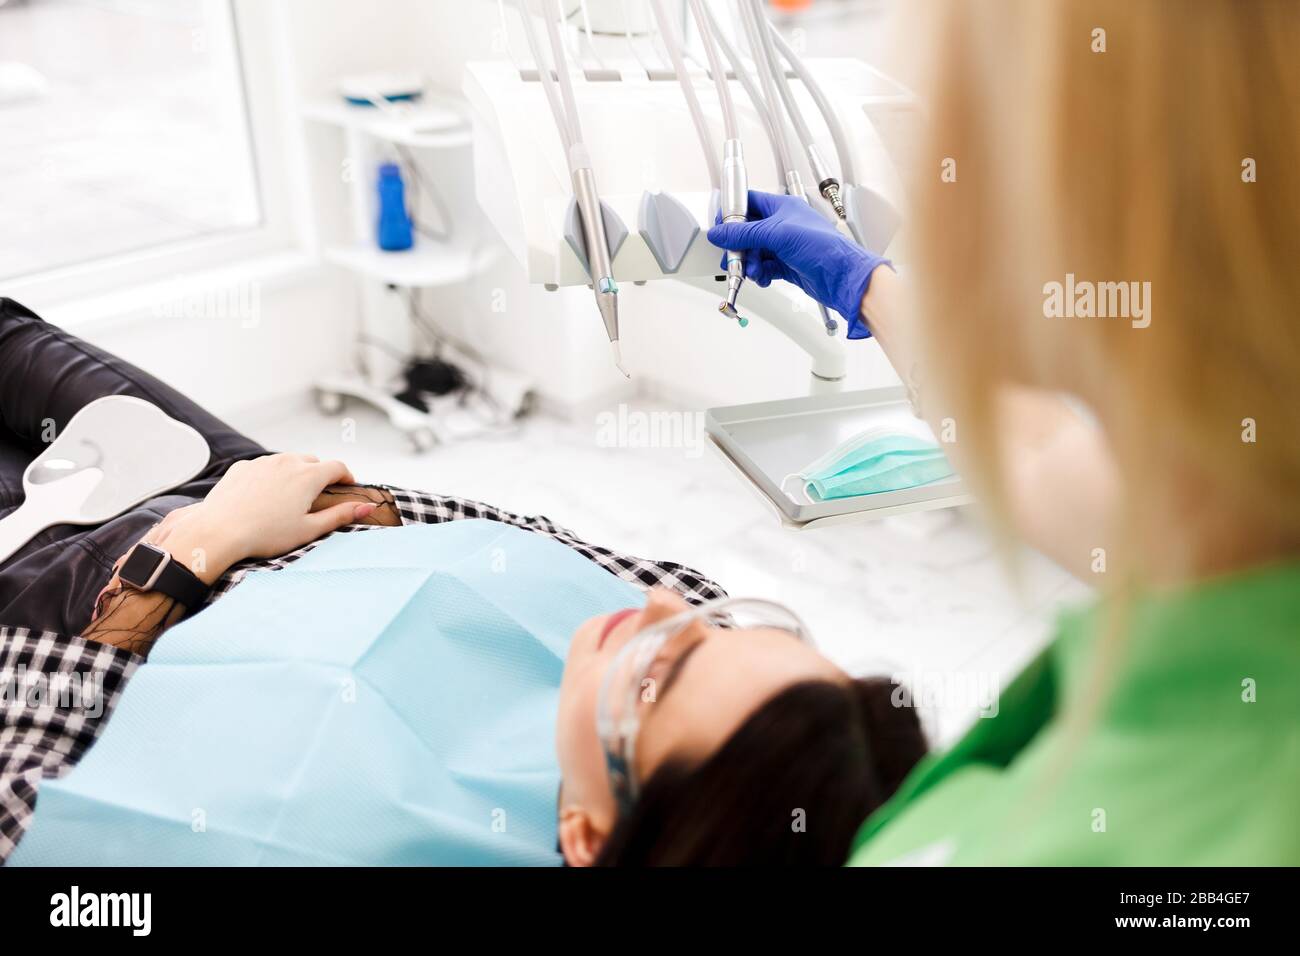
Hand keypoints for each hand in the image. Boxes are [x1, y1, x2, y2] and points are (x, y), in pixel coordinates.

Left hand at [136, 455, 372, 586]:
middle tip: (318, 495)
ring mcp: (262, 462)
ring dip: (295, 473)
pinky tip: (264, 497)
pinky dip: (270, 476)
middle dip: (320, 474)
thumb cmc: (264, 534)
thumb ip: (340, 515)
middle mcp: (287, 461)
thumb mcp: (309, 529)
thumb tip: (367, 507)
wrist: (218, 531)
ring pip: (287, 461)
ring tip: (290, 496)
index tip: (347, 486)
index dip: (346, 476)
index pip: (337, 467)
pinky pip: (264, 466)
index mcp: (308, 476)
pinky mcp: (242, 467)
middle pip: (313, 461)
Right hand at [706, 190, 891, 331]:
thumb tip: (720, 233)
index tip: (720, 227)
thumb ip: (744, 233)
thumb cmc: (822, 246)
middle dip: (738, 246)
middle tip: (733, 257)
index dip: (732, 213)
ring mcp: (785, 246)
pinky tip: (762, 278)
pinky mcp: (787, 265)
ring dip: (749, 263)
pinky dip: (760, 274)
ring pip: (755, 252)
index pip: (749, 202)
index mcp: (782, 207)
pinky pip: (764, 267)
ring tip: (752, 271)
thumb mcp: (777, 234)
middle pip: (748, 231)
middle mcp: (783, 225)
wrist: (841, 276)